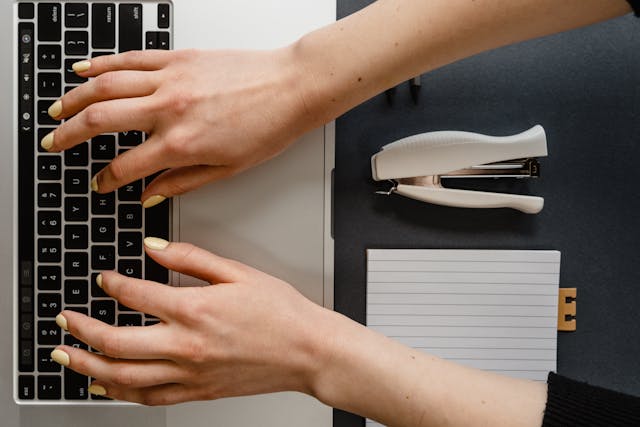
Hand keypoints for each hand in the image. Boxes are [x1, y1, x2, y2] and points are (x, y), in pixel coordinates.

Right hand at [41, 48, 314, 205]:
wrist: (293, 87)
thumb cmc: (269, 127)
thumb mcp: (227, 169)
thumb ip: (182, 183)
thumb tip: (151, 195)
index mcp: (182, 143)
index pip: (125, 166)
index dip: (106, 180)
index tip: (100, 183)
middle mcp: (170, 109)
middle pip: (100, 121)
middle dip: (69, 136)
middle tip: (54, 143)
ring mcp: (171, 79)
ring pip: (105, 85)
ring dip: (74, 98)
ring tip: (58, 109)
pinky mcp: (179, 58)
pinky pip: (130, 59)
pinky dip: (102, 63)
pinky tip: (85, 69)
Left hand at [51, 238, 332, 404]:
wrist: (307, 351)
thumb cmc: (281, 313)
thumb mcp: (238, 272)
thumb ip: (190, 257)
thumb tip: (155, 249)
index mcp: (195, 309)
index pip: (135, 294)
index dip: (111, 283)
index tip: (103, 279)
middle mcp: (186, 345)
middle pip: (115, 341)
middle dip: (81, 329)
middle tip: (65, 321)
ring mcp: (189, 373)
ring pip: (124, 375)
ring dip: (88, 364)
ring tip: (67, 356)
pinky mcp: (197, 391)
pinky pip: (148, 397)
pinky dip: (120, 393)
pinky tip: (105, 385)